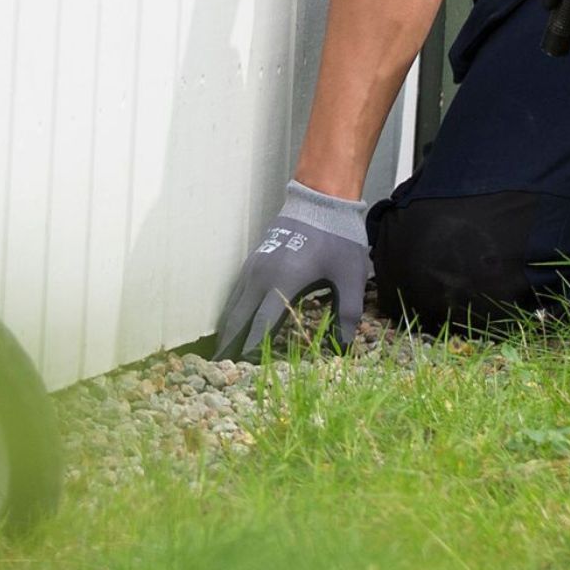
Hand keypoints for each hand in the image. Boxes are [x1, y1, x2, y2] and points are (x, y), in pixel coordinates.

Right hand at [211, 183, 369, 357]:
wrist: (321, 199)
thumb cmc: (338, 239)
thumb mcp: (350, 278)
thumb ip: (348, 314)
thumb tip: (344, 349)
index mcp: (282, 282)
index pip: (260, 325)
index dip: (252, 349)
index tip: (243, 370)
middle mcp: (260, 276)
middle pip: (238, 317)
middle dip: (228, 344)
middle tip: (218, 368)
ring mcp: (253, 266)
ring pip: (233, 304)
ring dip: (227, 329)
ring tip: (222, 352)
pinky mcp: (254, 260)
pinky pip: (236, 292)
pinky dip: (232, 312)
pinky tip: (234, 323)